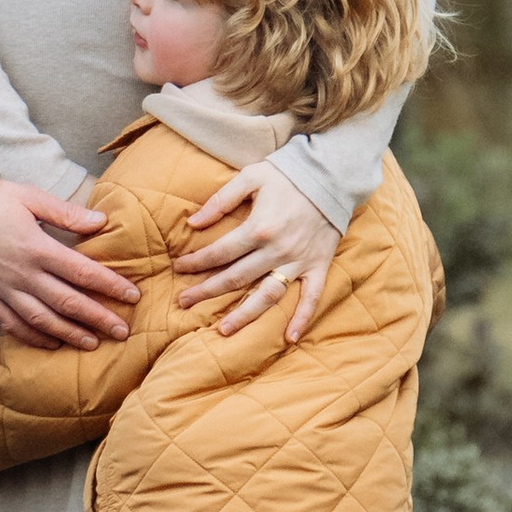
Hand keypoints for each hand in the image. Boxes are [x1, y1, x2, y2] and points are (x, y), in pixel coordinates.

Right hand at [0, 179, 136, 344]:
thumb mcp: (29, 197)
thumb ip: (66, 213)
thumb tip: (101, 222)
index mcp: (37, 248)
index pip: (83, 272)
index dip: (110, 286)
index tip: (132, 297)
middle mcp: (23, 275)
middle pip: (68, 302)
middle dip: (98, 319)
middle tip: (122, 332)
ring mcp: (4, 290)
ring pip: (43, 320)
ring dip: (70, 334)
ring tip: (92, 344)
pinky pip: (13, 325)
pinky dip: (33, 338)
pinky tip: (51, 344)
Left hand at [175, 159, 337, 339]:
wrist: (333, 175)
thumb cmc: (288, 173)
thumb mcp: (251, 176)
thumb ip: (222, 200)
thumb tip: (193, 222)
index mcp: (259, 228)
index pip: (219, 252)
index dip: (196, 262)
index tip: (179, 267)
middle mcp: (277, 250)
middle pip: (236, 278)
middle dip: (206, 291)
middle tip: (184, 302)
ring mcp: (299, 261)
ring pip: (267, 296)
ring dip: (244, 315)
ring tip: (223, 330)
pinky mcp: (318, 266)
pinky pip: (311, 297)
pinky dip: (302, 318)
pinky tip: (289, 338)